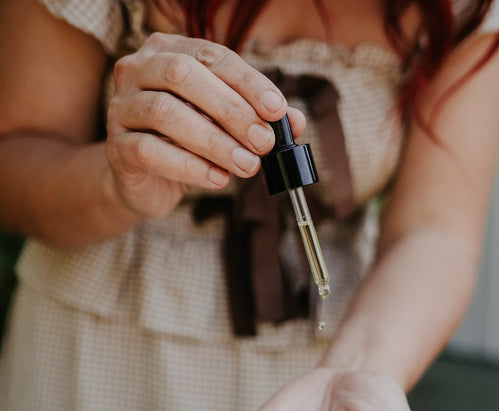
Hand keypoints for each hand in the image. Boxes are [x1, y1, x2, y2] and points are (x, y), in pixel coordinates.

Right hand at [105, 32, 305, 217]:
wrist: (145, 183)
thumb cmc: (187, 144)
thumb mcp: (224, 127)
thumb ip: (257, 119)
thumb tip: (295, 122)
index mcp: (168, 51)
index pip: (211, 56)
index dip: (247, 82)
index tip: (277, 110)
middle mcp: (138, 70)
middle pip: (184, 76)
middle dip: (231, 110)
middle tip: (263, 142)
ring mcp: (121, 108)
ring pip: (166, 114)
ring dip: (214, 142)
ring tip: (247, 166)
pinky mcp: (116, 148)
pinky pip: (150, 152)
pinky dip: (190, 167)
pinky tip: (218, 179)